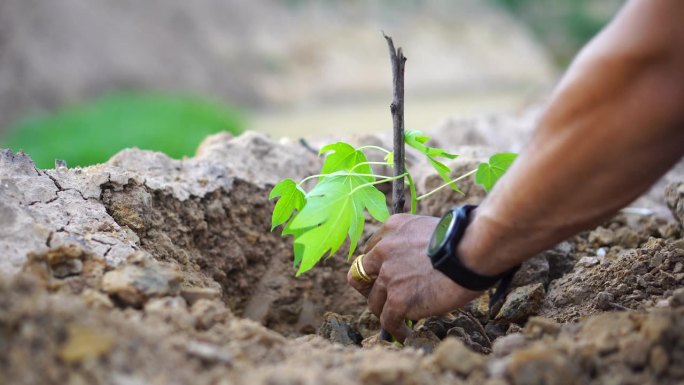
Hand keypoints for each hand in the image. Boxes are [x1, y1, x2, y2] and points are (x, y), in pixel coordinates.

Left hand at [347, 214, 482, 342]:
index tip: (385, 276)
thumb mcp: (429, 228)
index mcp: (392, 228)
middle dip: (369, 288)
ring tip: (398, 320)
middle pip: (360, 275)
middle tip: (382, 298)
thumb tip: (417, 263)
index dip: (377, 267)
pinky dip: (395, 330)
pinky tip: (405, 334)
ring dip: (385, 311)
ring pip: (374, 301)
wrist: (472, 251)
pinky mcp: (398, 298)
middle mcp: (383, 250)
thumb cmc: (463, 239)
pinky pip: (388, 320)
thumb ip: (414, 242)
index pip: (371, 250)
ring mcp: (388, 275)